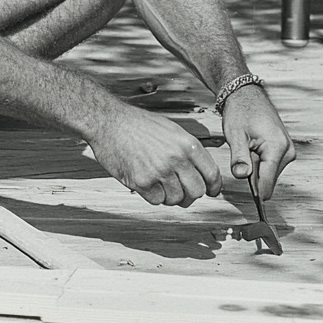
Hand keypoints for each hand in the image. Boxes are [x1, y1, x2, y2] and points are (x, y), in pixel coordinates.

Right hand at [89, 103, 222, 206]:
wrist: (108, 121)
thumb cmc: (138, 124)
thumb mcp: (171, 130)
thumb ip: (188, 151)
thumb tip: (201, 173)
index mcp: (188, 144)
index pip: (211, 174)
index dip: (213, 187)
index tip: (211, 192)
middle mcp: (176, 159)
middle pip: (196, 192)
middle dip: (190, 195)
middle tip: (182, 192)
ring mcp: (159, 171)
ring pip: (176, 199)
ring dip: (169, 196)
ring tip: (159, 184)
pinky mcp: (141, 182)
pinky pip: (156, 200)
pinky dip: (153, 196)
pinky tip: (147, 183)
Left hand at [220, 84, 294, 199]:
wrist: (247, 96)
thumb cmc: (241, 112)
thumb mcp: (235, 135)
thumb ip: (239, 157)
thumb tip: (241, 176)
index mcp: (277, 147)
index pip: (267, 181)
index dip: (256, 193)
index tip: (251, 203)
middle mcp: (288, 150)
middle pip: (269, 179)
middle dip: (253, 175)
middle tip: (241, 156)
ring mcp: (288, 151)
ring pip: (269, 174)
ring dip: (256, 168)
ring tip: (247, 149)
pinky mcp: (285, 151)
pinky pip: (271, 166)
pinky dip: (259, 163)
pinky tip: (252, 149)